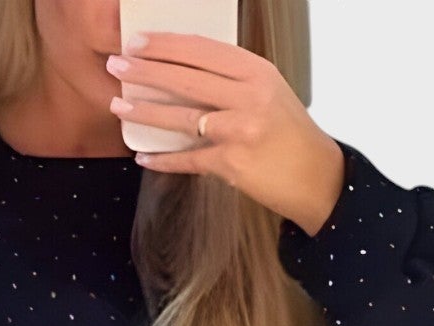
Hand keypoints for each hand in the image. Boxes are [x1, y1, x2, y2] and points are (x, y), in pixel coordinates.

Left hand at [106, 33, 345, 234]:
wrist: (316, 177)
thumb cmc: (289, 133)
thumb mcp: (268, 91)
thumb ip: (232, 78)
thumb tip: (184, 67)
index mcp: (257, 71)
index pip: (202, 49)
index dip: (166, 44)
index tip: (139, 41)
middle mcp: (249, 97)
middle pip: (186, 78)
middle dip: (145, 71)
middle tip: (117, 65)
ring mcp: (240, 131)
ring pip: (182, 117)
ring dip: (145, 112)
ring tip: (119, 106)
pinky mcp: (232, 165)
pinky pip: (188, 159)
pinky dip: (164, 160)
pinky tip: (143, 156)